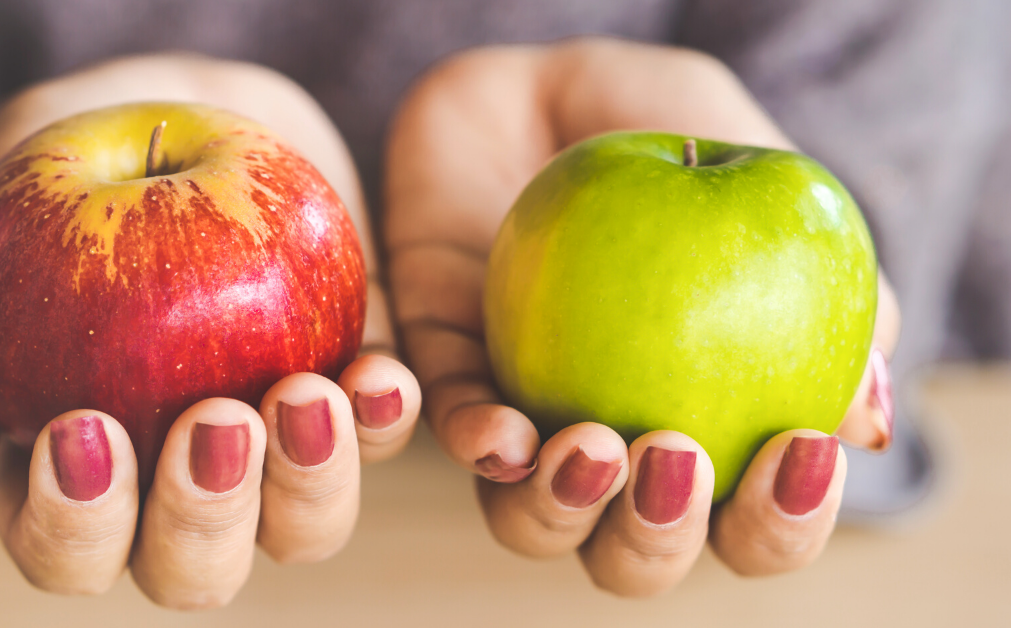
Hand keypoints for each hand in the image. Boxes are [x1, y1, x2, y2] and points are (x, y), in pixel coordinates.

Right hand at [0, 54, 420, 607]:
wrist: (169, 113)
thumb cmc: (50, 178)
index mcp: (76, 477)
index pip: (67, 548)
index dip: (75, 523)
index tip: (83, 428)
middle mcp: (178, 488)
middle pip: (194, 568)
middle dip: (203, 516)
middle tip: (213, 422)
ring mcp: (274, 453)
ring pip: (301, 526)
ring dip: (310, 481)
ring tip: (304, 394)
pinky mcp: (350, 398)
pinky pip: (382, 436)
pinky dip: (386, 417)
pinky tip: (380, 375)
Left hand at [384, 38, 899, 594]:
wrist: (539, 83)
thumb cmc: (665, 134)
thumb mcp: (768, 185)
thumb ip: (835, 287)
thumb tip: (870, 418)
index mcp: (701, 423)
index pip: (750, 521)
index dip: (782, 521)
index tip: (802, 448)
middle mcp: (611, 441)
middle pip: (634, 554)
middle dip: (661, 540)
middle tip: (681, 458)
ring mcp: (523, 414)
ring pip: (531, 521)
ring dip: (563, 508)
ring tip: (597, 446)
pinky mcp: (442, 370)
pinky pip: (446, 427)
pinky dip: (475, 441)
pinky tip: (504, 436)